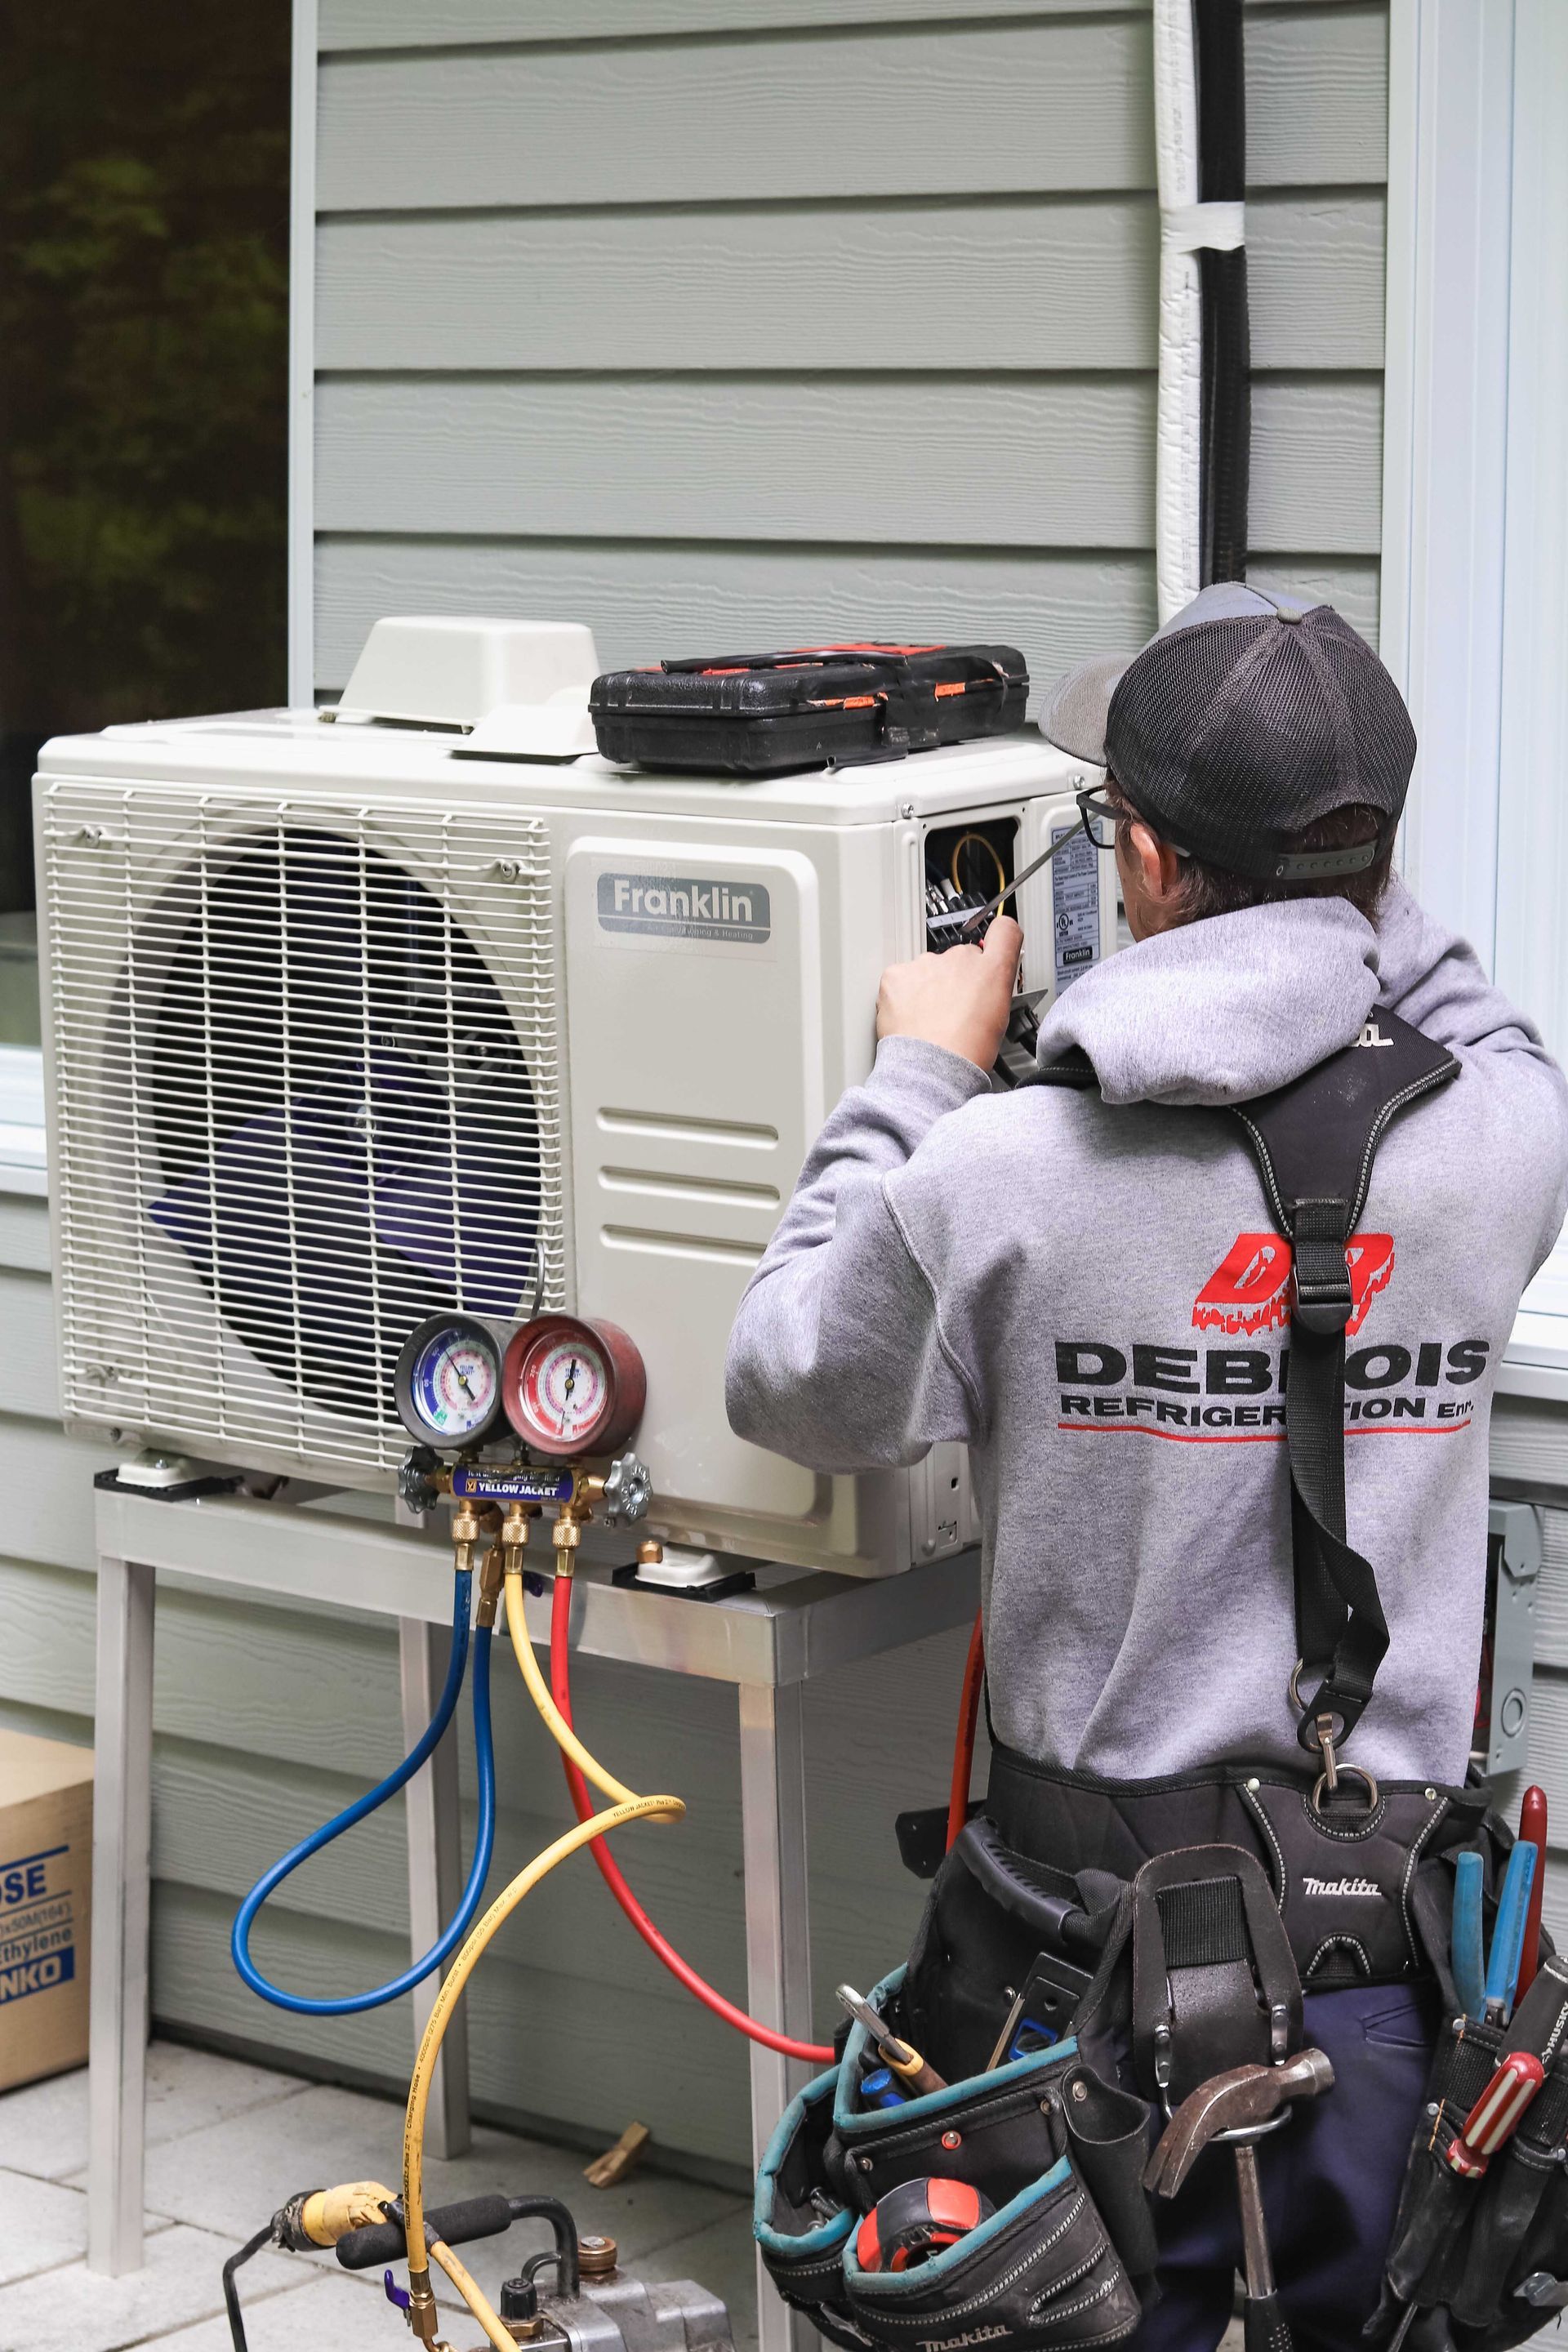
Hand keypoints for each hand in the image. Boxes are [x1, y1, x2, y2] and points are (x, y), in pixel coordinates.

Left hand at [875, 915, 1023, 1070]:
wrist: (932, 1066)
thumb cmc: (966, 1050)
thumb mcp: (999, 1018)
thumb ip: (995, 989)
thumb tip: (988, 983)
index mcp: (992, 970)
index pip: (1005, 931)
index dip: (999, 937)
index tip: (993, 944)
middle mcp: (961, 958)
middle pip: (958, 960)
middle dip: (954, 979)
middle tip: (953, 1009)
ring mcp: (927, 964)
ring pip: (928, 970)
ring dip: (928, 988)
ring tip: (930, 1020)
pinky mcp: (897, 974)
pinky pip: (901, 978)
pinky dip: (903, 995)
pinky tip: (912, 1017)